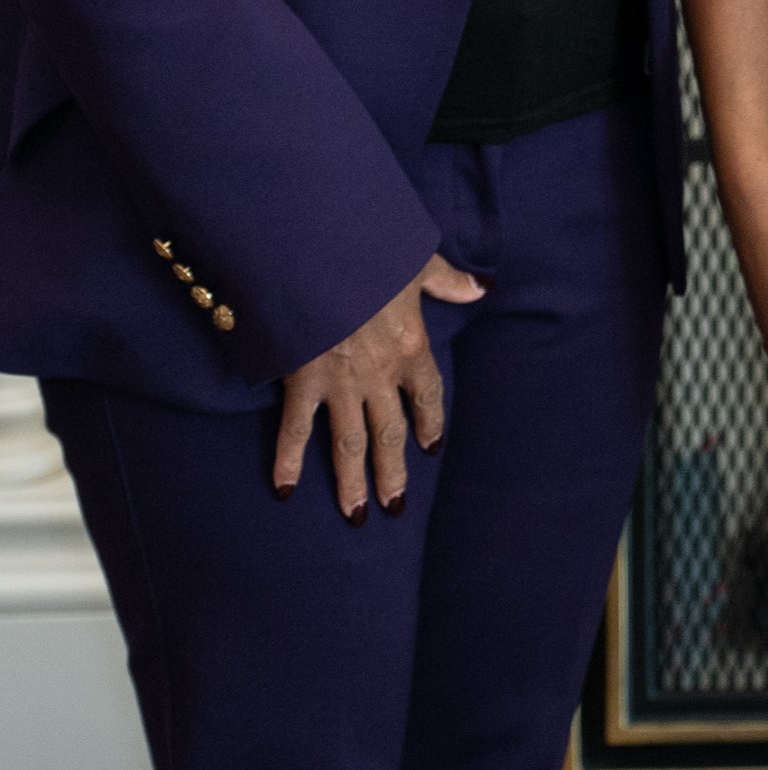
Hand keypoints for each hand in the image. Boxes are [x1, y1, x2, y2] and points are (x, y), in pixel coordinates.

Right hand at [274, 251, 486, 518]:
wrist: (323, 256)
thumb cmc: (373, 254)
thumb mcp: (419, 262)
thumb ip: (448, 281)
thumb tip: (480, 288)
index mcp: (411, 346)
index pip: (427, 394)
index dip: (430, 421)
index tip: (431, 446)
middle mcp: (380, 374)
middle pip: (390, 433)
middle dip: (392, 471)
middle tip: (394, 506)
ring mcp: (342, 383)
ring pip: (349, 443)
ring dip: (352, 482)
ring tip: (357, 515)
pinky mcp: (304, 382)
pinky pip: (295, 429)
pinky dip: (287, 459)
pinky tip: (284, 489)